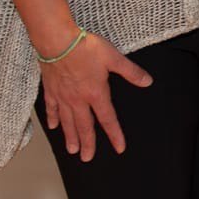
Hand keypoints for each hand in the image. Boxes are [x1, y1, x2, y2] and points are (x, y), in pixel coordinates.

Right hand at [38, 34, 152, 160]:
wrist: (57, 40)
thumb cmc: (86, 47)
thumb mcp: (114, 58)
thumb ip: (131, 72)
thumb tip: (147, 81)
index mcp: (96, 94)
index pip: (108, 119)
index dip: (114, 135)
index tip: (119, 148)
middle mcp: (78, 99)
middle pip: (84, 126)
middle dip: (88, 144)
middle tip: (87, 158)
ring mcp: (63, 96)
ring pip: (67, 122)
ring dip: (70, 137)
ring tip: (72, 150)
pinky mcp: (51, 89)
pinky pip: (52, 108)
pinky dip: (53, 118)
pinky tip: (54, 127)